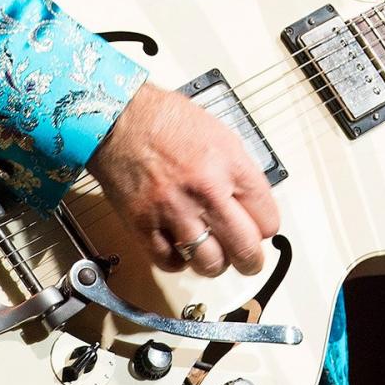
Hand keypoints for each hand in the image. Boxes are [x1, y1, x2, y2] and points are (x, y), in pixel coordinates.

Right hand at [86, 83, 280, 275]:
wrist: (118, 120)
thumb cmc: (165, 121)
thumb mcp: (220, 136)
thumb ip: (239, 174)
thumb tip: (252, 206)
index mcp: (229, 165)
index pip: (267, 219)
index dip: (265, 228)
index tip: (259, 229)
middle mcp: (204, 190)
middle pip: (244, 249)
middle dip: (251, 261)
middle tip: (248, 261)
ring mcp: (173, 211)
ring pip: (209, 264)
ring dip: (214, 263)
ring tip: (212, 252)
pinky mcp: (143, 225)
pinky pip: (170, 263)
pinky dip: (179, 261)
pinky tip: (181, 247)